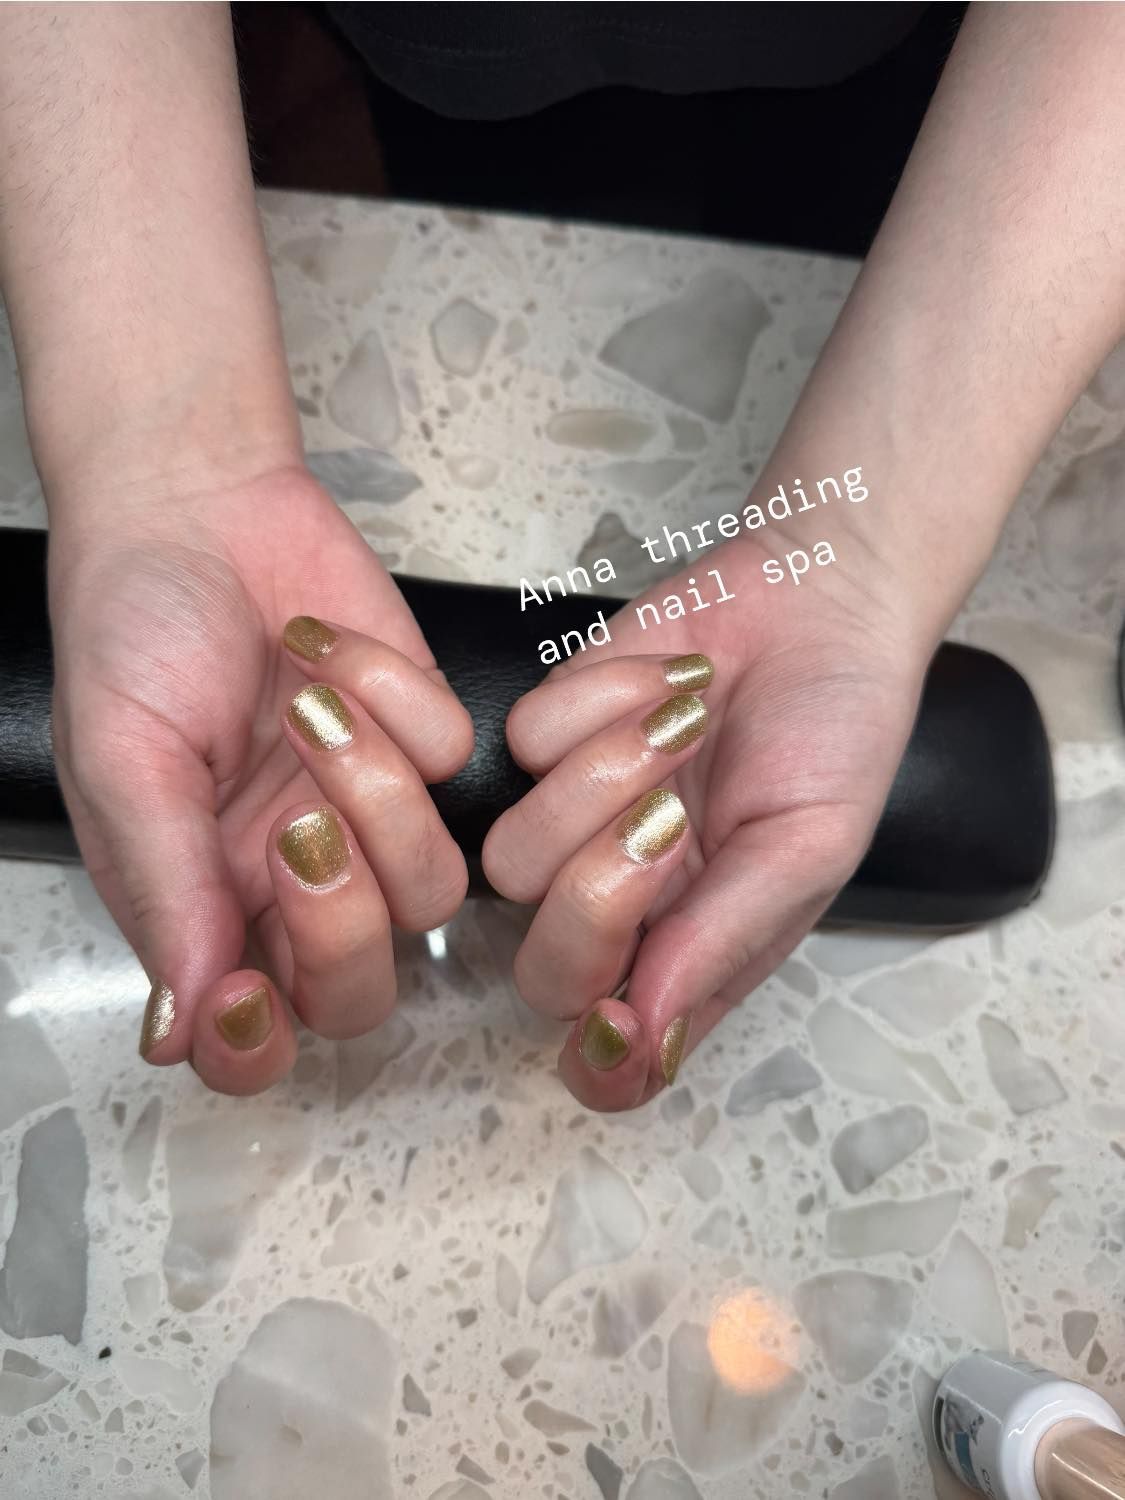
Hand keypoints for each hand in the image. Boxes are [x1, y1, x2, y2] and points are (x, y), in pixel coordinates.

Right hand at [49, 465, 472, 1092]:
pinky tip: (326, 647)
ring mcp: (371, 812)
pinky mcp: (426, 740)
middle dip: (342, 923)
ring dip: (377, 793)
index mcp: (203, 901)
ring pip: (432, 887)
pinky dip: (396, 699)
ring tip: (309, 705)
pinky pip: (452, 761)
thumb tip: (181, 1026)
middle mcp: (292, 878)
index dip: (259, 1045)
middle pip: (362, 987)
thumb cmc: (132, 632)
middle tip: (297, 829)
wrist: (198, 506)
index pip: (248, 1034)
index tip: (248, 996)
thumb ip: (165, 890)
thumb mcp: (123, 760)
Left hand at [483, 531, 926, 1109]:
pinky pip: (523, 742)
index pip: (613, 1052)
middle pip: (544, 969)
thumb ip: (723, 942)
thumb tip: (645, 1041)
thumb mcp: (809, 846)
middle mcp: (624, 902)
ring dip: (606, 777)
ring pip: (514, 856)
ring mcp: (575, 818)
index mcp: (694, 951)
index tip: (617, 1012)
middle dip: (598, 897)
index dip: (600, 1055)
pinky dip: (602, 700)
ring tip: (684, 726)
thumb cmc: (836, 732)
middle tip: (670, 823)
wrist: (818, 597)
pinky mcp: (548, 732)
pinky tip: (668, 681)